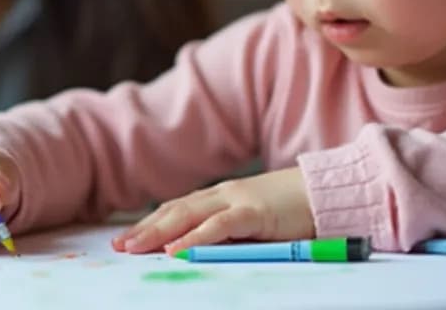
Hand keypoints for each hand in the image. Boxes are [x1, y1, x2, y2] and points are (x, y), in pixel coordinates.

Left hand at [112, 167, 313, 254]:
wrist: (326, 193)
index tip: (127, 239)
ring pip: (188, 215)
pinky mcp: (255, 212)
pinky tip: (176, 250)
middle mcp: (223, 195)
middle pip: (174, 210)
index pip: (176, 209)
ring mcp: (237, 201)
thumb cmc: (293, 211)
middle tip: (119, 246)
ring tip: (135, 248)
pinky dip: (194, 238)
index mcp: (221, 197)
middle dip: (144, 228)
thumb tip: (198, 252)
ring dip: (158, 232)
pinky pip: (218, 226)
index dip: (150, 223)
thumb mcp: (253, 222)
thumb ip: (228, 233)